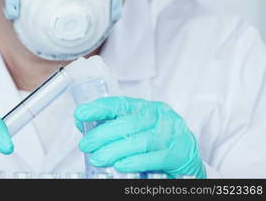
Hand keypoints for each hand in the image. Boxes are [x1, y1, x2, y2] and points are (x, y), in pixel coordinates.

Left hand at [74, 97, 205, 178]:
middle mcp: (160, 117)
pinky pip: (154, 157)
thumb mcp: (134, 129)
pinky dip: (135, 161)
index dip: (99, 108)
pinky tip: (120, 165)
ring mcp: (171, 134)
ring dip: (115, 150)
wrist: (187, 160)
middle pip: (128, 123)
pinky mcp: (179, 153)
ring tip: (98, 158)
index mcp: (146, 108)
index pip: (120, 104)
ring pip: (139, 141)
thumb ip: (112, 126)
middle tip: (86, 145)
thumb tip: (83, 125)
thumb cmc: (156, 142)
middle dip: (103, 134)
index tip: (81, 113)